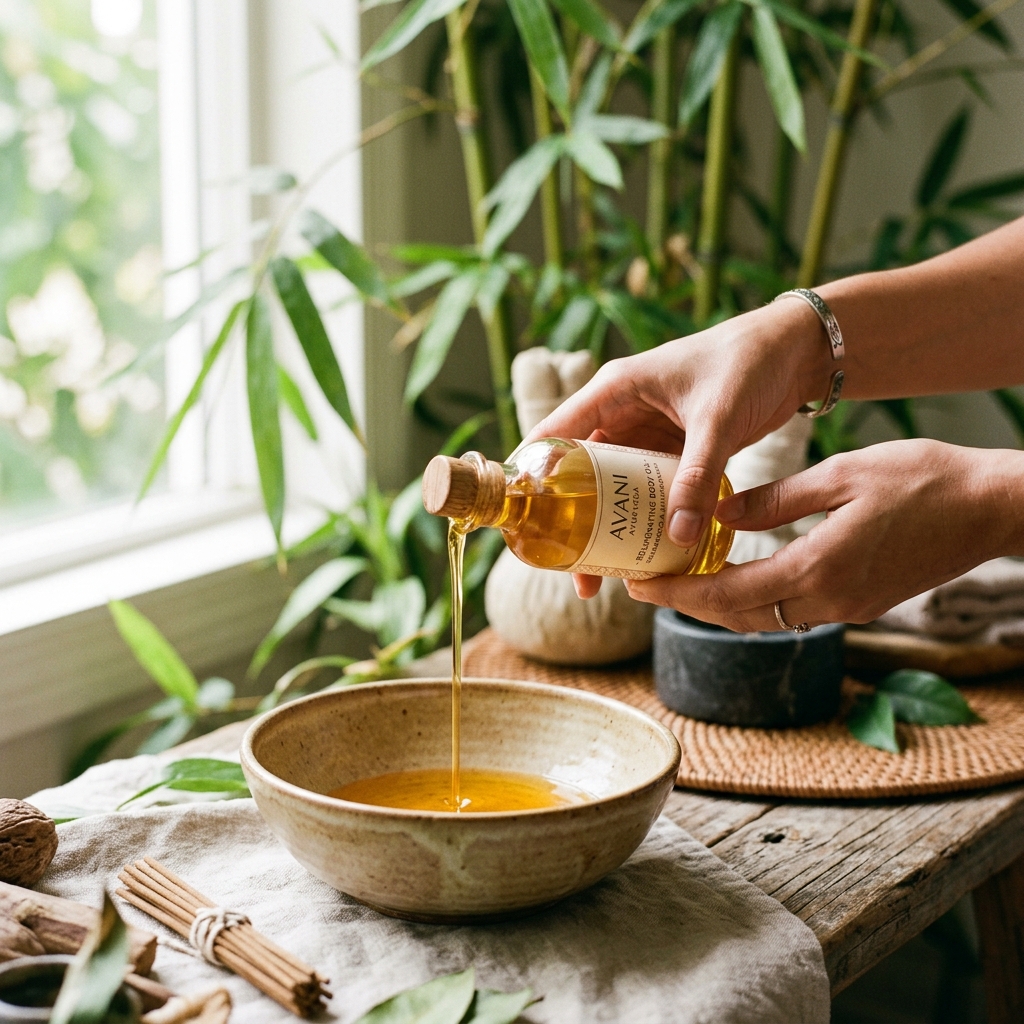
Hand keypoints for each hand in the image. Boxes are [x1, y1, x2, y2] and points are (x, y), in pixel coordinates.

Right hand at [529, 300, 831, 597]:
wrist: (798, 350)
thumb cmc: (750, 362)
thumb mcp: (718, 420)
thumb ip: (697, 476)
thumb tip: (679, 536)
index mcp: (615, 390)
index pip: (554, 434)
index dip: (531, 477)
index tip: (522, 523)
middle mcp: (622, 411)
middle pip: (579, 471)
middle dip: (572, 518)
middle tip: (569, 565)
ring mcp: (647, 432)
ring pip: (612, 485)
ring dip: (607, 523)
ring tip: (603, 570)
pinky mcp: (673, 448)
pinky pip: (647, 488)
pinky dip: (643, 516)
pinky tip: (645, 549)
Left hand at [624, 440, 1020, 630]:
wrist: (992, 508)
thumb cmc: (924, 479)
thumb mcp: (841, 474)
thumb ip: (775, 499)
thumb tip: (718, 511)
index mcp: (820, 567)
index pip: (729, 595)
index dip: (677, 593)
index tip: (638, 583)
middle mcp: (830, 600)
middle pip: (738, 616)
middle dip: (686, 603)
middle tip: (643, 583)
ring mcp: (847, 607)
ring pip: (763, 619)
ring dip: (717, 605)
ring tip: (677, 580)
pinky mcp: (859, 603)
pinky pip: (790, 610)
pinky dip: (753, 600)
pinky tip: (732, 574)